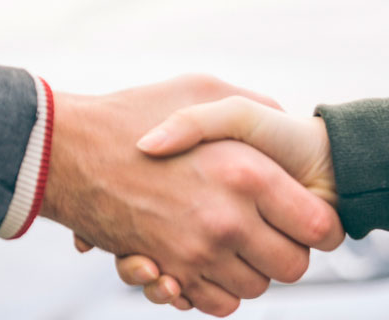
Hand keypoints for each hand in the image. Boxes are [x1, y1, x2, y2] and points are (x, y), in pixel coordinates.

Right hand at [43, 77, 341, 316]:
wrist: (68, 150)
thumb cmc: (136, 112)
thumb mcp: (204, 90)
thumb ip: (255, 105)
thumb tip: (287, 127)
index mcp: (247, 174)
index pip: (317, 226)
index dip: (320, 225)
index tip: (310, 217)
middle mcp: (226, 221)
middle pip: (293, 267)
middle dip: (289, 252)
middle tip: (273, 230)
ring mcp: (195, 253)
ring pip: (255, 289)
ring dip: (251, 270)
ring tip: (236, 240)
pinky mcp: (167, 272)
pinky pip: (216, 303)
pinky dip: (217, 289)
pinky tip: (209, 258)